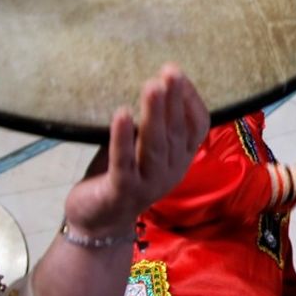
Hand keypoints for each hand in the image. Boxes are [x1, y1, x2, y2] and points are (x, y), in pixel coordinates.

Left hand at [64, 64, 207, 240]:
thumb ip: (148, 123)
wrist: (98, 223)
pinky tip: (122, 114)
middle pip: (175, 132)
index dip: (190, 101)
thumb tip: (150, 80)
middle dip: (173, 100)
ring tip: (151, 86)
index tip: (179, 74)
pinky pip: (123, 163)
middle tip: (170, 71)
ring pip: (153, 146)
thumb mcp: (140, 147)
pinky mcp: (121, 191)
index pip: (197, 127)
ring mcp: (147, 184)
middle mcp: (170, 171)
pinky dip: (122, 138)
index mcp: (179, 159)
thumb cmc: (119, 175)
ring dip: (153, 114)